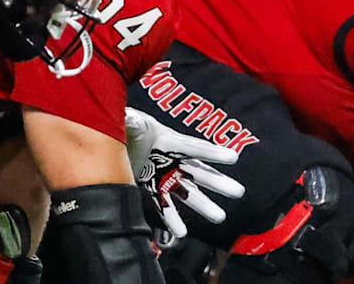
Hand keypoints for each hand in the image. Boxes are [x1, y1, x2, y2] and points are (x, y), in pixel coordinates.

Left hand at [125, 108, 244, 237]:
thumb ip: (131, 122)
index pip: (193, 147)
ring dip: (202, 205)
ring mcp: (163, 176)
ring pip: (187, 193)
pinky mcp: (152, 189)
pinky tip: (180, 233)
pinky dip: (171, 220)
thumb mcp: (130, 121)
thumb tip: (130, 120)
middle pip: (198, 173)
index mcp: (169, 140)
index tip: (233, 158)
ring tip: (219, 217)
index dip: (213, 152)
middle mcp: (171, 160)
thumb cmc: (126, 125)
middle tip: (238, 192)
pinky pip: (163, 206)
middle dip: (218, 182)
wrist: (115, 139)